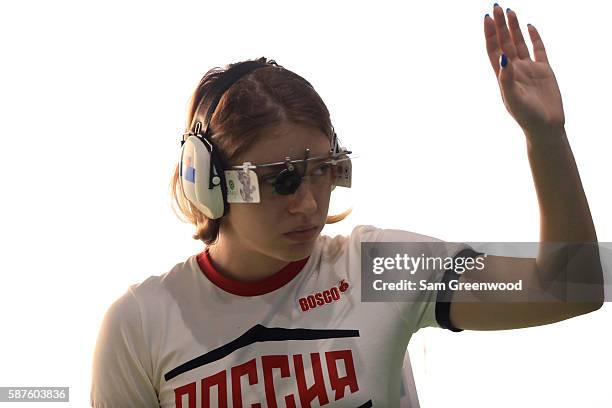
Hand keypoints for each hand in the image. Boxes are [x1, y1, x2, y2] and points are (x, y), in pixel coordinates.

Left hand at [485, 4, 564, 136]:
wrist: (545, 127)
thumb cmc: (526, 116)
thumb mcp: (513, 99)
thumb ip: (506, 79)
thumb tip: (503, 58)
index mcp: (503, 75)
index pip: (494, 50)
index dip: (489, 34)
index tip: (487, 18)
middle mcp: (514, 70)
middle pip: (505, 42)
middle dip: (500, 25)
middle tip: (496, 7)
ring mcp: (529, 69)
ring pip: (519, 43)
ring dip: (514, 28)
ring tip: (510, 11)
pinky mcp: (544, 70)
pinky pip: (539, 49)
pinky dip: (534, 37)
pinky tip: (529, 26)